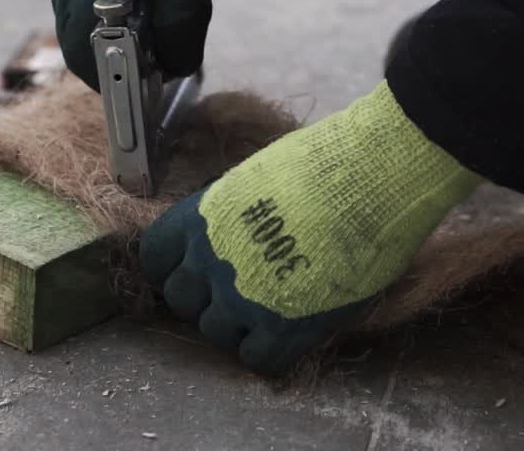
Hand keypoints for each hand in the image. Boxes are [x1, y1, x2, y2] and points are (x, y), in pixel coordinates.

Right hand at [44, 0, 221, 89]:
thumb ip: (182, 24)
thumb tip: (177, 67)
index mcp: (92, 0)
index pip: (92, 68)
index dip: (120, 84)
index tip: (150, 83)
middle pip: (82, 48)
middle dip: (121, 57)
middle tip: (162, 47)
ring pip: (80, 21)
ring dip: (115, 28)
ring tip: (160, 5)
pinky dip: (107, 4)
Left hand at [139, 82, 482, 372]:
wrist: (369, 180)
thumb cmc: (322, 165)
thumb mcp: (256, 181)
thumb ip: (233, 216)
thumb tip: (234, 233)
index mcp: (199, 219)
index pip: (155, 257)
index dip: (175, 265)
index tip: (197, 267)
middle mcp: (209, 262)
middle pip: (182, 300)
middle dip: (206, 296)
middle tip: (241, 287)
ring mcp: (241, 299)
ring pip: (215, 332)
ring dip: (238, 324)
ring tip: (272, 306)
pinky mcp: (281, 328)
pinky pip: (257, 359)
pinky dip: (270, 351)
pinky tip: (290, 330)